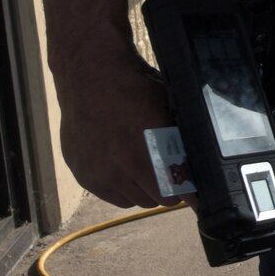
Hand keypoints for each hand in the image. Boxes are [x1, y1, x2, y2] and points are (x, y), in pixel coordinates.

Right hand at [52, 50, 181, 208]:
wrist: (90, 75)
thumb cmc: (134, 88)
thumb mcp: (166, 111)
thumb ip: (178, 141)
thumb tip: (194, 162)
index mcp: (143, 156)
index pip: (172, 194)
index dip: (185, 191)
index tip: (191, 186)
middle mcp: (117, 172)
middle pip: (153, 200)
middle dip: (164, 188)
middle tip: (168, 171)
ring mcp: (96, 175)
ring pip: (130, 200)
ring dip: (141, 189)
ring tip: (145, 167)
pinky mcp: (81, 173)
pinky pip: (108, 194)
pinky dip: (119, 186)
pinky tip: (123, 166)